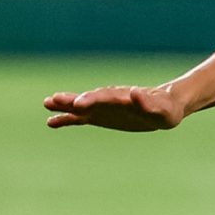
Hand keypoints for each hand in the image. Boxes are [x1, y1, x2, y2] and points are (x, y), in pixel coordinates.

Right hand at [43, 83, 188, 131]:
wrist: (166, 106)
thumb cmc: (167, 109)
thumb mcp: (163, 110)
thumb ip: (149, 104)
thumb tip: (136, 93)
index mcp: (125, 97)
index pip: (106, 96)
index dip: (92, 99)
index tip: (79, 104)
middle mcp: (111, 100)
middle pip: (89, 98)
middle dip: (74, 100)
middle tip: (53, 100)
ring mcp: (104, 108)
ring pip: (81, 106)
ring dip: (65, 105)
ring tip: (47, 103)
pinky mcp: (101, 117)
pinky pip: (80, 118)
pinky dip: (66, 119)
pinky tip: (50, 122)